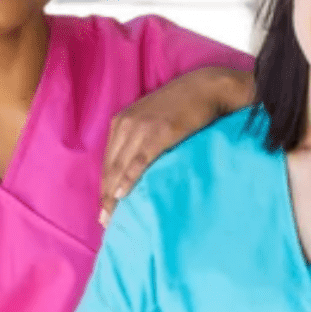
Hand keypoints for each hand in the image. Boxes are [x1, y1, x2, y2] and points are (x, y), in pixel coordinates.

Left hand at [100, 67, 253, 223]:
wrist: (207, 87)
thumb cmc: (182, 105)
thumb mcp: (151, 117)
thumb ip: (137, 137)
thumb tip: (132, 169)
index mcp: (121, 121)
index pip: (107, 162)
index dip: (104, 188)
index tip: (103, 211)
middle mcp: (126, 124)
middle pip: (110, 168)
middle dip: (106, 197)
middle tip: (106, 224)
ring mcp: (142, 128)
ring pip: (120, 167)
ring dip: (115, 195)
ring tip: (114, 219)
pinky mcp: (160, 132)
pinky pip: (140, 161)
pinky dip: (130, 179)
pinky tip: (124, 196)